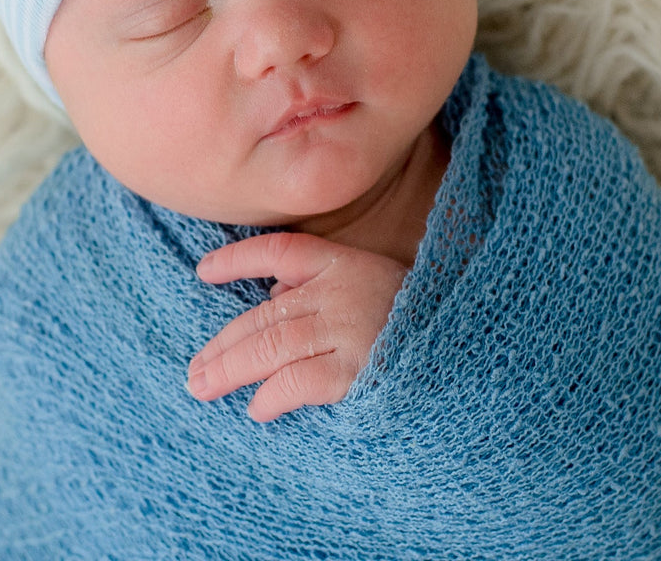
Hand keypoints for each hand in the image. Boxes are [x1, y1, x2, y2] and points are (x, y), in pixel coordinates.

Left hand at [187, 231, 408, 421]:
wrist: (466, 344)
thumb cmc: (413, 315)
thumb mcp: (368, 282)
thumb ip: (321, 284)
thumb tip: (273, 294)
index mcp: (340, 262)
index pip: (277, 251)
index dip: (237, 260)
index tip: (203, 272)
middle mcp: (338, 290)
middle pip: (264, 314)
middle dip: (223, 344)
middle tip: (194, 371)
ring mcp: (347, 329)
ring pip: (271, 347)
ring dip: (231, 369)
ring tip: (203, 387)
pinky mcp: (357, 370)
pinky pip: (299, 382)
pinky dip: (272, 395)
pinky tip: (257, 409)